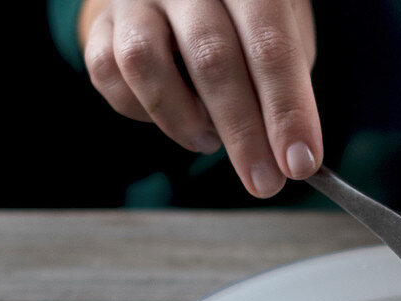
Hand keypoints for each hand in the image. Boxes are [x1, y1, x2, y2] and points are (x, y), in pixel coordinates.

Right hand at [80, 0, 320, 197]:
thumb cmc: (250, 18)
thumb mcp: (286, 32)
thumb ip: (287, 82)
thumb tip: (291, 152)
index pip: (270, 46)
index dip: (287, 111)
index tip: (298, 163)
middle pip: (212, 60)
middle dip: (244, 134)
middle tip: (264, 183)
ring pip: (144, 62)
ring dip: (183, 119)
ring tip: (210, 142)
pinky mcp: (103, 21)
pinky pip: (107, 71)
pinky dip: (139, 109)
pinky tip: (174, 118)